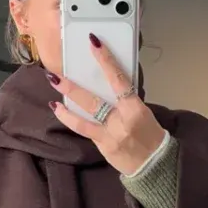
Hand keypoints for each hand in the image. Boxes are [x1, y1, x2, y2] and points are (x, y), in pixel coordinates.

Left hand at [48, 36, 165, 175]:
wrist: (154, 164)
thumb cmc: (150, 133)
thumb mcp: (143, 112)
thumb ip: (125, 99)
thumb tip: (107, 81)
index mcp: (135, 109)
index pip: (119, 80)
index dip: (106, 60)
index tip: (94, 44)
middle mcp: (121, 122)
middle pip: (93, 102)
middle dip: (73, 88)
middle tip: (55, 76)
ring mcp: (109, 136)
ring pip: (83, 120)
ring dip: (66, 109)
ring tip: (53, 99)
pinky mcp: (102, 146)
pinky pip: (83, 131)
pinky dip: (70, 120)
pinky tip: (60, 111)